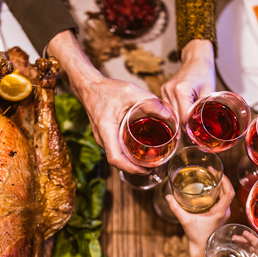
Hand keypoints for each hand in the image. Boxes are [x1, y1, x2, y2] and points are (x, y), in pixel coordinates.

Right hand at [46, 30, 154, 173]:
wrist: (89, 87)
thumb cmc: (106, 89)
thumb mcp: (130, 92)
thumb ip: (150, 102)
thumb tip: (168, 115)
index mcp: (106, 129)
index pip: (115, 158)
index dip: (130, 168)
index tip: (146, 169)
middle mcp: (102, 138)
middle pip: (118, 161)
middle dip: (135, 167)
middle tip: (154, 165)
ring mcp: (102, 139)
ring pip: (117, 157)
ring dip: (132, 162)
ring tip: (150, 160)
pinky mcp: (105, 138)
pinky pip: (116, 151)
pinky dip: (127, 155)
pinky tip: (140, 151)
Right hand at [161, 40, 215, 124]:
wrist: (196, 58)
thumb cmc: (204, 72)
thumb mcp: (208, 91)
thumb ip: (204, 109)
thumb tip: (204, 126)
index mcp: (181, 90)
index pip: (183, 118)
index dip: (190, 128)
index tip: (196, 134)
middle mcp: (170, 90)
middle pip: (175, 118)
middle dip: (185, 126)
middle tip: (195, 132)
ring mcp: (164, 90)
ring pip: (170, 115)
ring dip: (179, 120)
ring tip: (190, 122)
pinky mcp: (163, 91)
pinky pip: (168, 108)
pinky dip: (175, 113)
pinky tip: (183, 114)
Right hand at [164, 175, 234, 256]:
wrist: (202, 247)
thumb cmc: (196, 236)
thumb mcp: (185, 221)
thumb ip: (176, 209)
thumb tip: (168, 197)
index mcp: (220, 212)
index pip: (229, 192)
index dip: (225, 181)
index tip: (217, 173)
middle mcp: (224, 212)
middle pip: (228, 191)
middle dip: (222, 180)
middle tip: (212, 171)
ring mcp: (223, 213)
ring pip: (226, 195)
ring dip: (221, 185)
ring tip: (211, 177)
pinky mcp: (220, 214)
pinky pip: (223, 200)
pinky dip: (218, 192)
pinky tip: (210, 188)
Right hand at [228, 239, 257, 256]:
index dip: (254, 239)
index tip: (246, 235)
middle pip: (256, 244)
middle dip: (246, 238)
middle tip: (235, 236)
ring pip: (253, 245)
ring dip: (244, 240)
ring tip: (234, 238)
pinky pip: (251, 249)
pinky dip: (245, 244)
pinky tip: (237, 243)